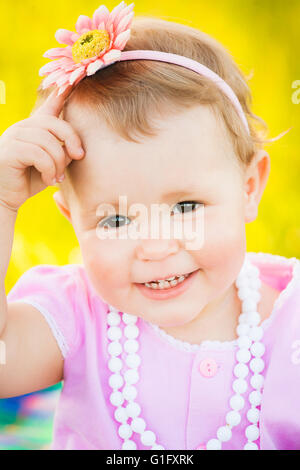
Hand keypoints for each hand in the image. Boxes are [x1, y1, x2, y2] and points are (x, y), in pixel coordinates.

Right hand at [0, 86, 84, 210]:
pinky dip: (49, 169)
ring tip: (57, 177)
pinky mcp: (10, 150)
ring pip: (49, 142)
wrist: (7, 196)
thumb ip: (63, 151)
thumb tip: (77, 149)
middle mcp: (23, 126)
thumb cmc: (31, 179)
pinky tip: (49, 179)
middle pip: (56, 124)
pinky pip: (39, 154)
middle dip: (72, 142)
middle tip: (78, 158)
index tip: (75, 81)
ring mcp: (14, 136)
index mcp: (35, 127)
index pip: (51, 106)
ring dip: (58, 163)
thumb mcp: (52, 163)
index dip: (63, 93)